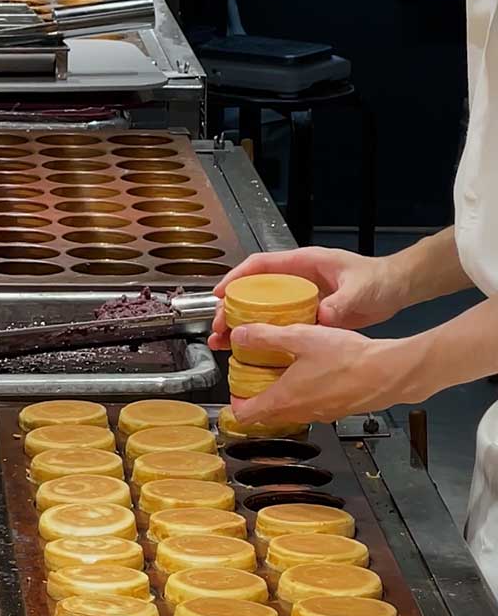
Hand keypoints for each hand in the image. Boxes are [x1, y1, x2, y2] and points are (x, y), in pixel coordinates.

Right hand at [210, 248, 403, 352]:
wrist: (397, 288)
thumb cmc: (379, 280)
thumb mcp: (359, 290)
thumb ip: (341, 303)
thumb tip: (321, 318)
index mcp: (303, 263)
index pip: (260, 266)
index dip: (236, 278)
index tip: (219, 293)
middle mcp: (298, 278)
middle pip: (255, 290)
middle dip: (232, 307)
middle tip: (218, 327)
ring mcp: (302, 296)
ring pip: (264, 308)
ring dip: (243, 324)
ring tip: (224, 342)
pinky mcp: (310, 312)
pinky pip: (280, 323)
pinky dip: (265, 335)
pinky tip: (255, 351)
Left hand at [228, 324, 415, 424]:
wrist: (388, 373)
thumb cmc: (349, 360)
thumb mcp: (299, 338)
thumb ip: (265, 336)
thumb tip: (240, 335)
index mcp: (284, 399)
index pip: (245, 415)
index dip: (235, 400)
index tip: (236, 383)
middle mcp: (300, 413)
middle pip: (266, 413)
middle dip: (256, 393)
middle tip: (256, 370)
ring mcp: (318, 414)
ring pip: (289, 409)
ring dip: (280, 391)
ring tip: (283, 364)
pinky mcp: (335, 409)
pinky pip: (309, 405)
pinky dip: (302, 391)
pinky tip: (311, 367)